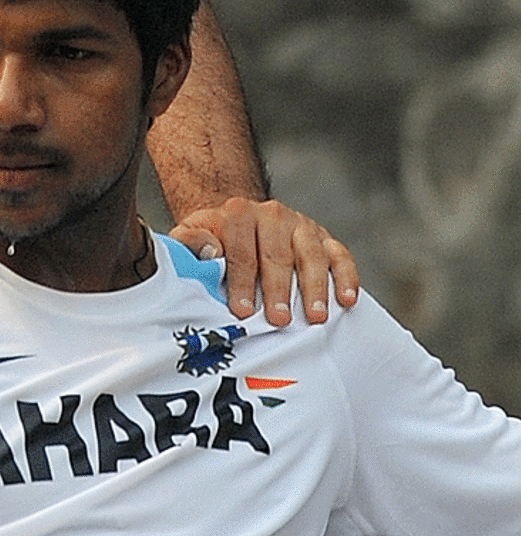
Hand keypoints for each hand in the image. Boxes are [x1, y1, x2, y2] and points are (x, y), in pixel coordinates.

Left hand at [170, 197, 359, 326]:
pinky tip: (346, 300)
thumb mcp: (191, 235)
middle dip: (278, 290)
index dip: (242, 282)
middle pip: (278, 254)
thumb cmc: (216, 239)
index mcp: (239, 214)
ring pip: (312, 255)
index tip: (243, 311)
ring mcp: (302, 226)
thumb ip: (190, 243)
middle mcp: (273, 215)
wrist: (240, 220)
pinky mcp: (324, 239)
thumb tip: (209, 253)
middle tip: (279, 321)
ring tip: (315, 317)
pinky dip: (346, 276)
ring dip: (314, 287)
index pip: (241, 251)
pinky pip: (340, 255)